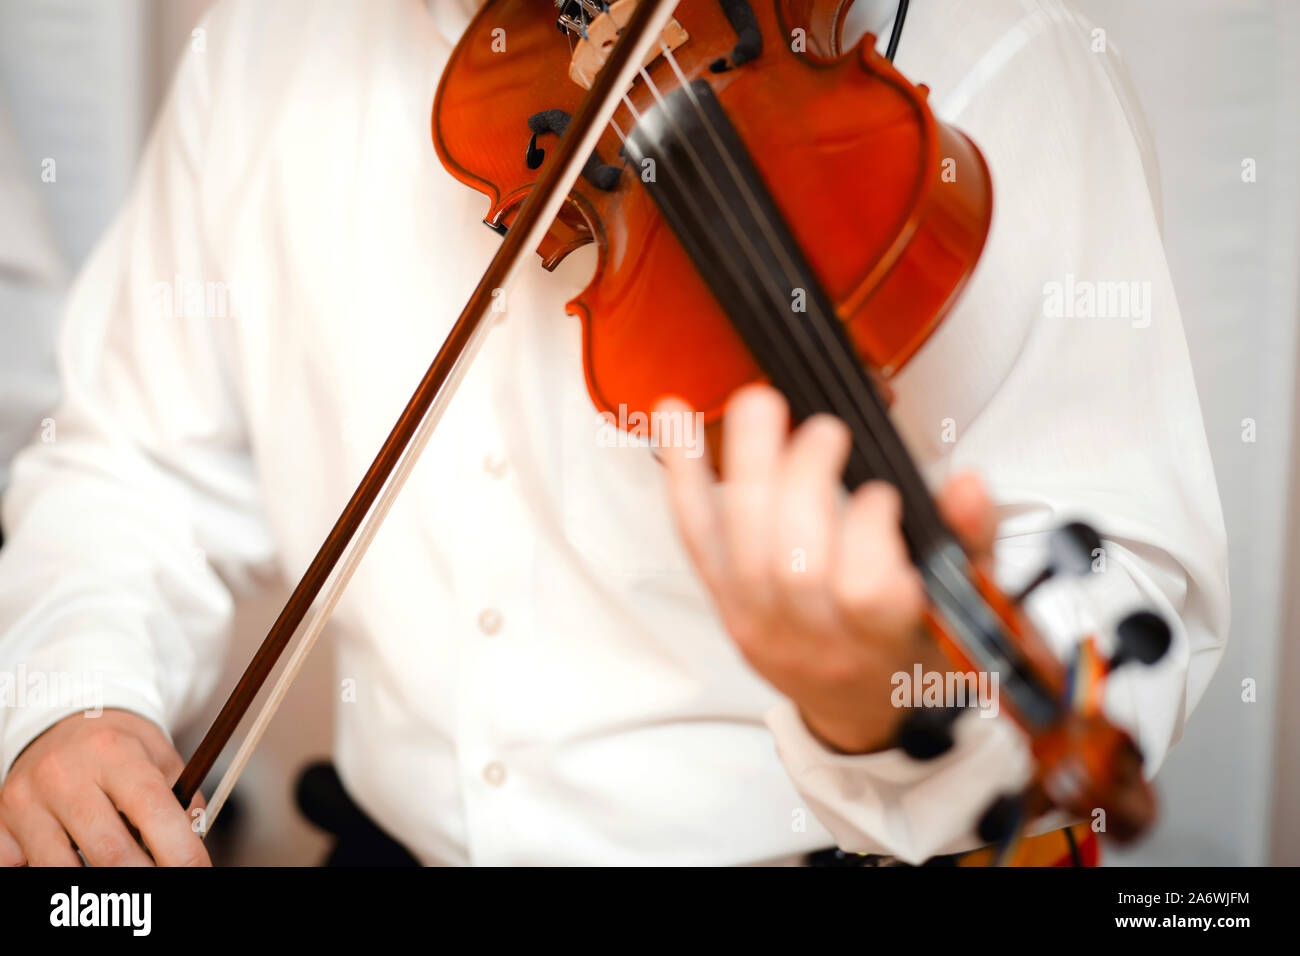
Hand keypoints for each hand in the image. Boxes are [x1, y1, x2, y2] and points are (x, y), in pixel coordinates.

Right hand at [0, 708, 208, 865]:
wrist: (62, 720)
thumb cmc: (116, 744)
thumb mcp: (158, 756)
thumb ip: (181, 800)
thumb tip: (193, 843)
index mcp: (113, 751)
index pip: (154, 810)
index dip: (181, 852)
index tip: (198, 871)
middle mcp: (64, 773)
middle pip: (111, 852)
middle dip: (146, 877)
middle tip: (162, 876)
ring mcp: (27, 799)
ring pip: (64, 870)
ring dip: (98, 881)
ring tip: (121, 865)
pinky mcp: (1, 820)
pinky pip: (25, 867)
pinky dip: (53, 871)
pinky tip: (72, 856)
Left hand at [657, 385, 996, 754]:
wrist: (862, 706)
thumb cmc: (912, 645)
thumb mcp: (964, 598)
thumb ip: (969, 537)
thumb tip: (966, 485)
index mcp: (882, 640)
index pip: (863, 591)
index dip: (867, 531)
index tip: (883, 493)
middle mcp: (815, 640)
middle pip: (791, 561)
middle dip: (803, 481)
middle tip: (825, 433)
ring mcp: (761, 624)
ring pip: (740, 545)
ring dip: (745, 465)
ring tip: (760, 405)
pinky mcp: (724, 605)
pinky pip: (696, 538)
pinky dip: (683, 476)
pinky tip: (673, 424)